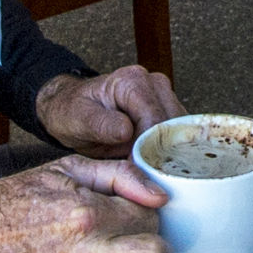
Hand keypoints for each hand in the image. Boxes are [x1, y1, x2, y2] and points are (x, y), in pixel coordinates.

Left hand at [35, 67, 183, 157]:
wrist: (72, 111)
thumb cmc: (73, 113)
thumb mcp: (78, 119)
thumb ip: (101, 124)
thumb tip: (126, 131)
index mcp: (131, 81)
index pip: (154, 118)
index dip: (148, 146)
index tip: (134, 166)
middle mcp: (152, 83)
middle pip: (173, 123)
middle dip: (160, 150)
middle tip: (143, 171)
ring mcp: (163, 95)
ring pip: (181, 129)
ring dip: (168, 150)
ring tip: (148, 167)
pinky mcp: (167, 110)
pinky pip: (179, 132)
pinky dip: (170, 149)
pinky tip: (155, 162)